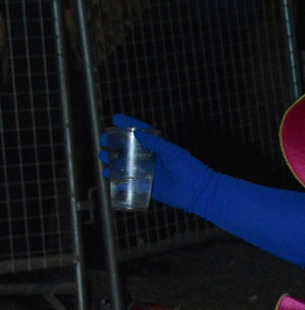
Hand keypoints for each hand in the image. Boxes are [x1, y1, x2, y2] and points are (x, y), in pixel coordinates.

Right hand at [100, 113, 214, 212]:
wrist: (197, 190)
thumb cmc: (189, 168)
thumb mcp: (173, 152)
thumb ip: (156, 144)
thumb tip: (138, 133)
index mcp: (158, 147)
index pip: (141, 133)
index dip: (128, 125)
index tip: (116, 118)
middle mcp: (151, 158)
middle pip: (129, 148)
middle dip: (115, 143)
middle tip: (103, 140)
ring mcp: (148, 171)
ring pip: (126, 164)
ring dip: (113, 160)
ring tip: (102, 156)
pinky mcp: (147, 186)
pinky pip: (129, 181)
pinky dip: (118, 178)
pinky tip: (108, 174)